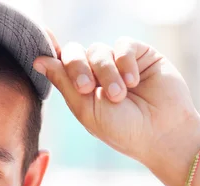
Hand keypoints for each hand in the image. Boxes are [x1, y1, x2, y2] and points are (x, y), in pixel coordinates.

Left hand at [34, 34, 199, 168]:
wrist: (161, 133)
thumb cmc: (122, 130)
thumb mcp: (87, 109)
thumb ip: (64, 82)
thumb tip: (38, 60)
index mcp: (81, 88)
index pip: (61, 64)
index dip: (51, 51)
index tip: (42, 36)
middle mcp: (97, 74)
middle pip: (75, 52)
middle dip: (77, 67)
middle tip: (86, 88)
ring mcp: (118, 63)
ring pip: (98, 50)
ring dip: (106, 73)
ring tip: (119, 96)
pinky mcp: (140, 55)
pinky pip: (122, 46)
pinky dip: (125, 63)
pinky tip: (133, 81)